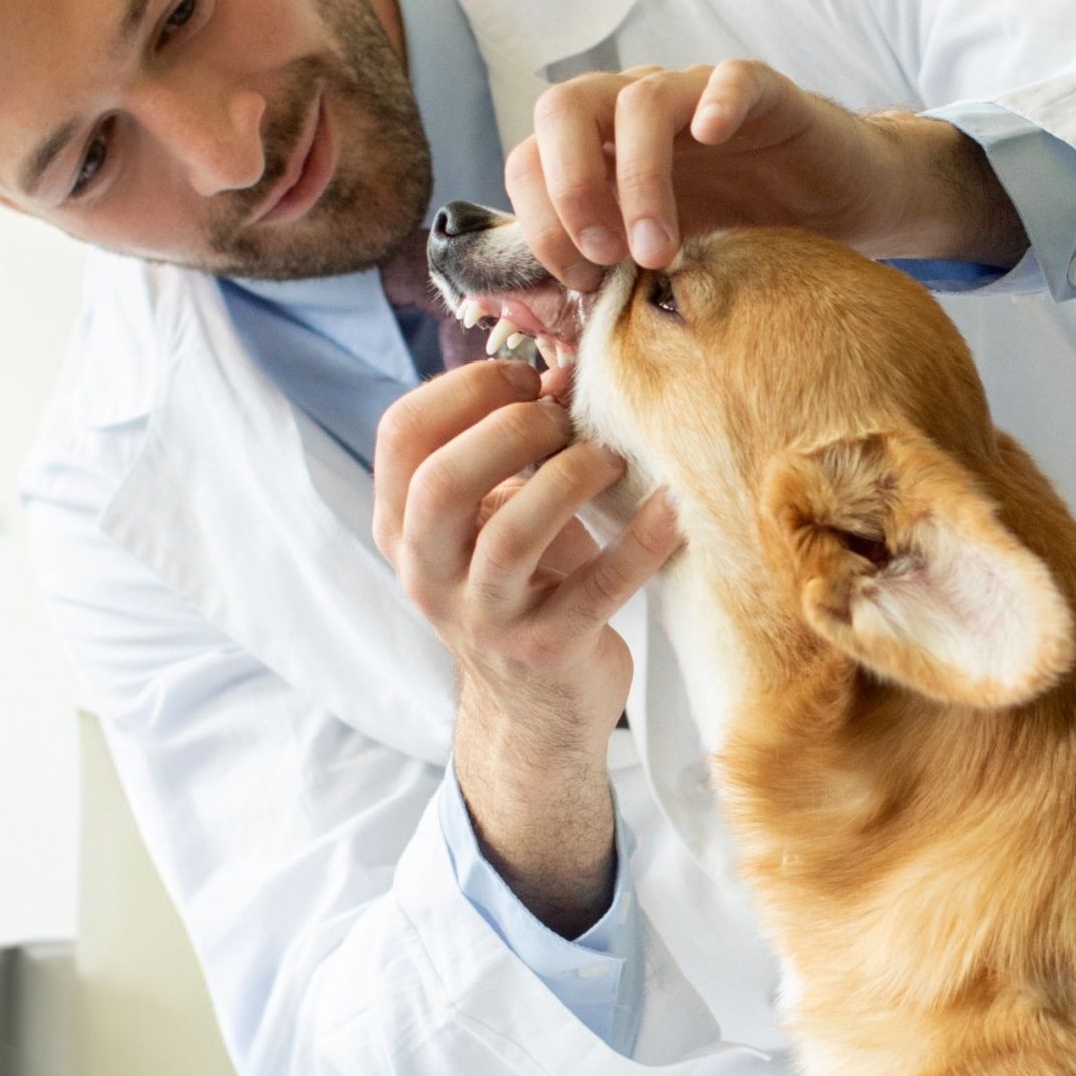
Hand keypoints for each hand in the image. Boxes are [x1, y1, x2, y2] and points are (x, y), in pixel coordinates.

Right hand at [370, 359, 685, 929]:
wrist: (537, 707)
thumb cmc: (521, 584)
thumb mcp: (490, 516)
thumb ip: (508, 448)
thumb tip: (565, 369)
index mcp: (402, 528)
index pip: (401, 434)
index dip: (467, 388)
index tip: (527, 379)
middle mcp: (428, 574)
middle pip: (443, 481)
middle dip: (512, 429)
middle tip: (563, 419)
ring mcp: (484, 618)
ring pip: (514, 533)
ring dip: (572, 477)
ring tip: (609, 461)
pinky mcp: (547, 651)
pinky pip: (601, 586)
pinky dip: (643, 539)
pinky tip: (673, 507)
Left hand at [505, 58, 1019, 287]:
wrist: (841, 211)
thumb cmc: (745, 239)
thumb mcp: (664, 267)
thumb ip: (606, 279)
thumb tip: (539, 317)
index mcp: (601, 153)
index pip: (530, 160)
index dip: (542, 220)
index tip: (581, 281)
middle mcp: (637, 114)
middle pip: (562, 107)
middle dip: (569, 186)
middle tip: (603, 255)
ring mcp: (696, 95)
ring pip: (639, 99)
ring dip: (638, 178)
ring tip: (661, 250)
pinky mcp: (762, 92)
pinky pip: (729, 78)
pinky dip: (714, 103)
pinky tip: (714, 137)